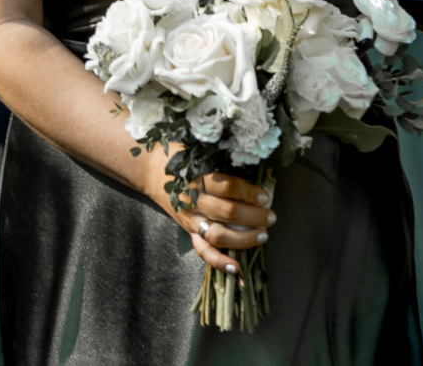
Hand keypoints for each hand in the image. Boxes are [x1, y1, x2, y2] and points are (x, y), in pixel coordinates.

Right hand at [141, 151, 273, 276]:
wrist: (151, 172)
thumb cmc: (181, 159)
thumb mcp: (199, 154)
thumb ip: (222, 165)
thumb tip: (254, 173)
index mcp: (198, 178)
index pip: (227, 187)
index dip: (248, 193)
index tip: (265, 197)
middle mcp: (194, 201)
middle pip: (227, 212)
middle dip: (253, 217)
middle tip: (271, 217)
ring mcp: (190, 219)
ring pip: (218, 235)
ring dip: (243, 239)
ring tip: (263, 236)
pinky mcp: (187, 231)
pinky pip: (203, 250)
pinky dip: (219, 261)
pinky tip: (236, 267)